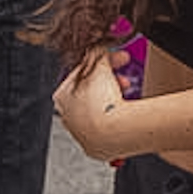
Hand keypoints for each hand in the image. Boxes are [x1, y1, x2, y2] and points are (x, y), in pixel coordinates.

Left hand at [52, 44, 144, 161]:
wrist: (113, 131)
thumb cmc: (102, 99)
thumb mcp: (99, 64)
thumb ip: (98, 52)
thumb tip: (99, 45)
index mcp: (61, 96)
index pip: (83, 73)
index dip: (104, 63)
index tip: (121, 59)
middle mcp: (66, 116)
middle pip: (92, 93)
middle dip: (111, 82)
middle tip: (127, 80)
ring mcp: (80, 134)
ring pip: (100, 111)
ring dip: (115, 101)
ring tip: (131, 97)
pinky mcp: (96, 148)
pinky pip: (108, 129)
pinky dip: (118, 120)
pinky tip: (127, 116)